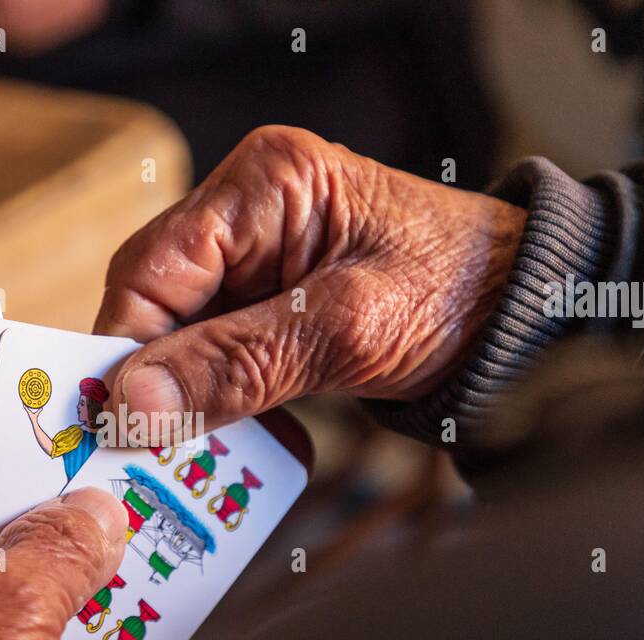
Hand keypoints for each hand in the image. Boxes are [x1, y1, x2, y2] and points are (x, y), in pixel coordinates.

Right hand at [96, 126, 526, 430]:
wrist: (528, 315)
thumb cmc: (461, 294)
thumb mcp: (346, 331)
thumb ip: (239, 364)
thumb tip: (135, 403)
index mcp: (264, 182)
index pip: (153, 266)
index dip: (125, 346)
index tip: (114, 419)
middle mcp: (248, 211)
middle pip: (157, 301)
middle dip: (152, 376)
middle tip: (146, 448)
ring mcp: (258, 258)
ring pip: (180, 334)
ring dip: (183, 396)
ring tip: (186, 453)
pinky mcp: (270, 301)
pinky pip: (216, 352)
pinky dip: (216, 398)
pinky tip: (226, 435)